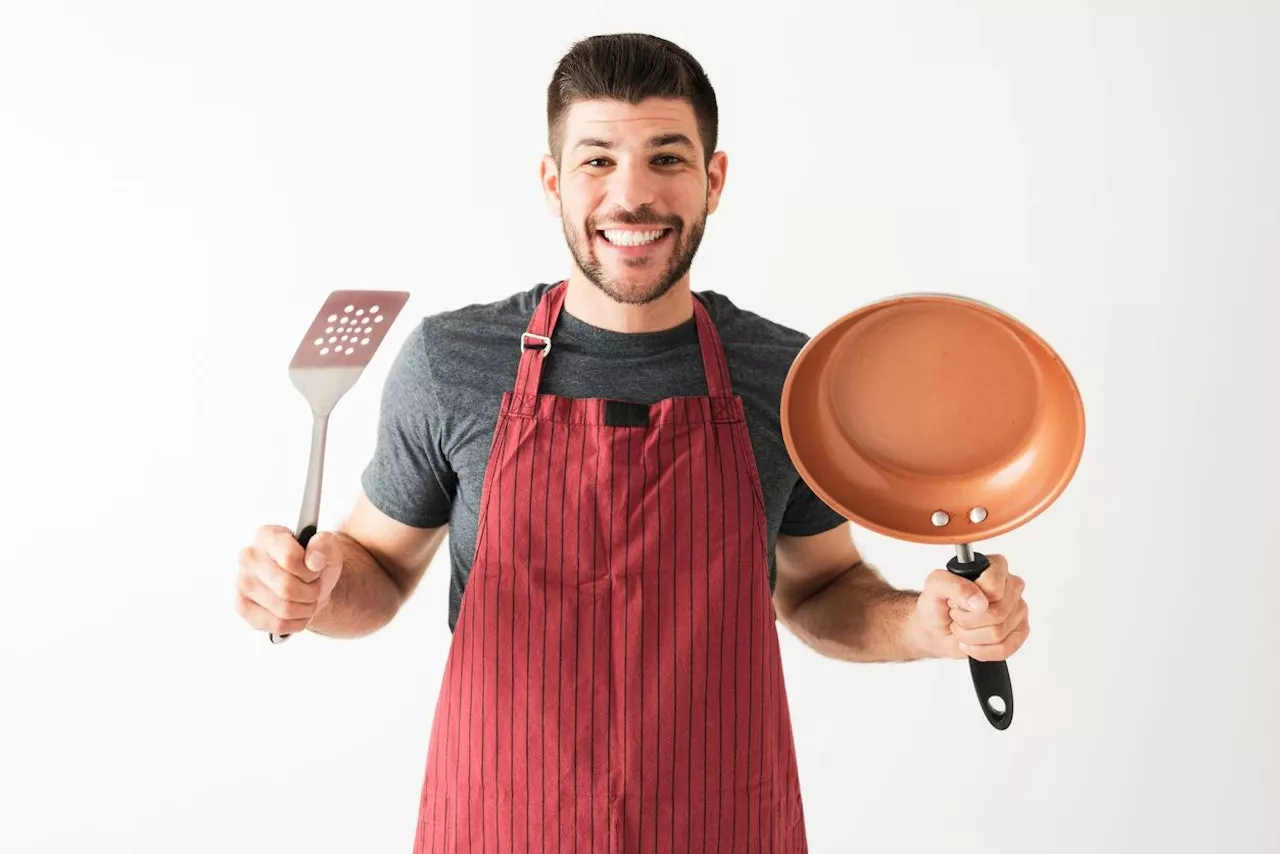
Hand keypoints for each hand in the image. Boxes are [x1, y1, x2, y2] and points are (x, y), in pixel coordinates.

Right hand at [234, 525, 343, 635]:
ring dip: (306, 609)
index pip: (290, 559)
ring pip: (283, 609)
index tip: (314, 570)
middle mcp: (248, 556)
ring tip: (308, 599)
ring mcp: (242, 582)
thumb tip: (313, 560)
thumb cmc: (315, 562)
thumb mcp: (329, 547)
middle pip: (286, 588)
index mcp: (267, 535)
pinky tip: (299, 613)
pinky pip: (275, 624)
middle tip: (314, 588)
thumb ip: (325, 546)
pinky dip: (296, 623)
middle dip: (310, 592)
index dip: (310, 571)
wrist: (308, 583)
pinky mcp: (242, 606)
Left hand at [910, 554, 1029, 660]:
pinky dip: (980, 651)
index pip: (993, 587)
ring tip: (962, 626)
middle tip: (956, 614)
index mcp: (995, 566)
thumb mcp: (934, 585)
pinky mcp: (1019, 632)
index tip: (956, 599)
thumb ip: (952, 584)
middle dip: (967, 620)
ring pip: (998, 633)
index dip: (969, 599)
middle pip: (997, 613)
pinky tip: (971, 642)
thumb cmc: (937, 604)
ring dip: (970, 635)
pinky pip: (1005, 649)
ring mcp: (1018, 610)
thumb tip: (979, 601)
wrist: (934, 628)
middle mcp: (1011, 586)